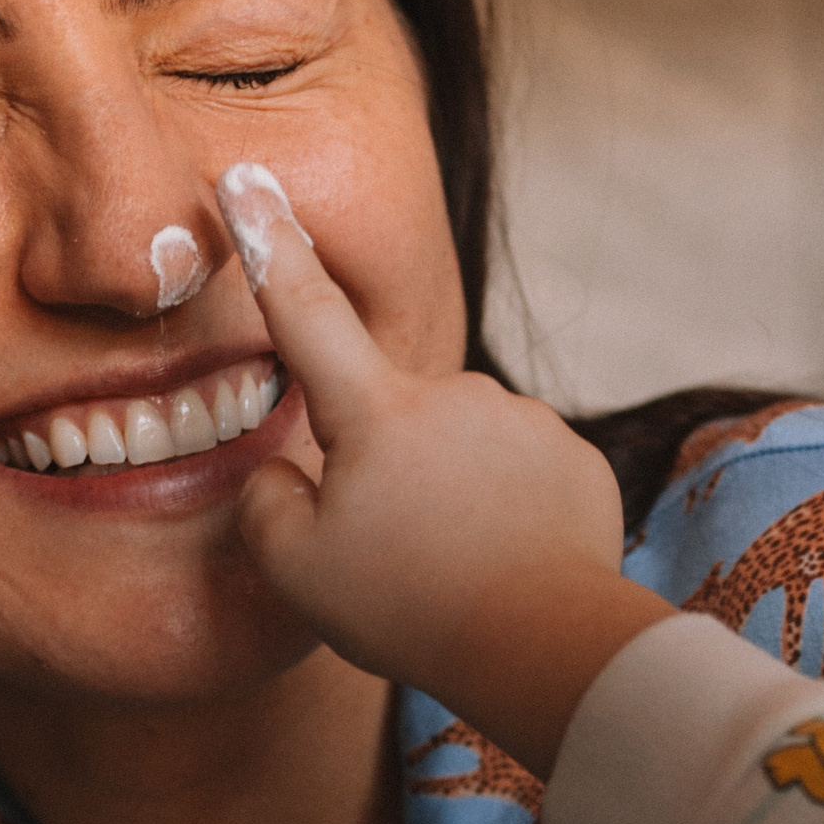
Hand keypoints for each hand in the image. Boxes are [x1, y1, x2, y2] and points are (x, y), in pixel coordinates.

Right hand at [219, 163, 673, 776]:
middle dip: (385, 473)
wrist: (548, 645)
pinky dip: (505, 516)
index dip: (269, 243)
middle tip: (394, 558)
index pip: (305, 310)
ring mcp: (522, 420)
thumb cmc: (413, 607)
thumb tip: (280, 475)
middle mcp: (454, 393)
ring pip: (459, 450)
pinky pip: (518, 477)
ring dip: (449, 498)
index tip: (248, 178)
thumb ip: (267, 505)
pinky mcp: (574, 458)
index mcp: (376, 410)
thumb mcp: (297, 570)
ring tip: (453, 574)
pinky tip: (505, 570)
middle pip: (391, 420)